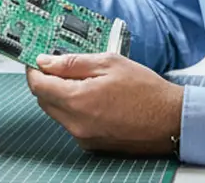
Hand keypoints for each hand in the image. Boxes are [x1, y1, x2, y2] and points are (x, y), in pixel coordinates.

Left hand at [27, 53, 183, 155]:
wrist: (170, 120)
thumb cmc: (146, 91)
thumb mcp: (109, 63)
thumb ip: (73, 63)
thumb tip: (46, 61)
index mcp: (78, 100)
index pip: (38, 85)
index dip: (34, 70)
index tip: (36, 60)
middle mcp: (76, 123)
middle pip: (44, 100)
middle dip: (47, 82)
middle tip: (62, 67)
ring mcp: (83, 136)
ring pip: (58, 113)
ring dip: (62, 96)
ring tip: (87, 82)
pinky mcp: (92, 145)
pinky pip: (72, 124)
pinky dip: (76, 110)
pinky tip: (96, 100)